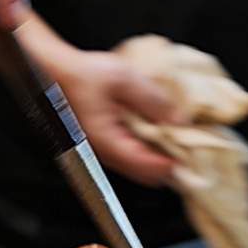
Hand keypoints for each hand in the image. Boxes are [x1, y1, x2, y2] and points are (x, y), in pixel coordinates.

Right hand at [49, 47, 182, 186]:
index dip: (172, 165)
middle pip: (146, 175)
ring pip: (139, 168)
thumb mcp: (124, 79)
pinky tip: (158, 133)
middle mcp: (106, 153)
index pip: (147, 167)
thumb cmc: (80, 75)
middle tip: (189, 149)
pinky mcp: (106, 143)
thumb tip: (177, 120)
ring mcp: (105, 151)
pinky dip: (148, 149)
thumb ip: (153, 100)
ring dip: (159, 157)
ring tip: (177, 139)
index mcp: (109, 141)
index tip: (191, 158)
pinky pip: (132, 156)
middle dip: (169, 164)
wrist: (56, 72)